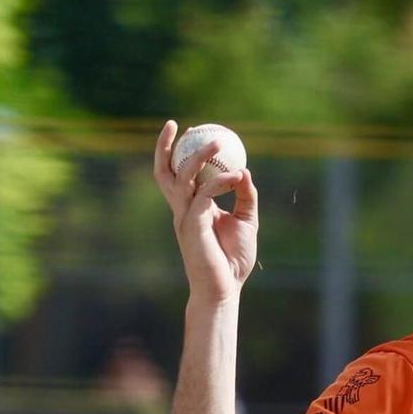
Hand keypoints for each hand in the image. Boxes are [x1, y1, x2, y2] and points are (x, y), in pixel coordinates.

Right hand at [152, 120, 258, 303]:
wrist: (226, 288)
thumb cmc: (233, 259)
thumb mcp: (246, 221)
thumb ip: (245, 196)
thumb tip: (244, 170)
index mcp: (191, 207)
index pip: (176, 174)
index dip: (175, 152)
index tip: (187, 131)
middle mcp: (182, 209)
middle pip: (165, 171)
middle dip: (166, 146)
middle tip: (180, 125)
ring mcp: (184, 216)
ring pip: (183, 178)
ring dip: (199, 157)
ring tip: (217, 143)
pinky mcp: (192, 225)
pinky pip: (204, 195)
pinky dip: (221, 182)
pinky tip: (238, 176)